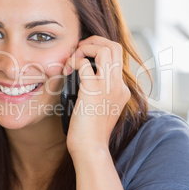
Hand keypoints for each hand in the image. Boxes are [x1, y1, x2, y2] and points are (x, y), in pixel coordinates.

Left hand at [63, 35, 130, 156]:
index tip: (83, 56)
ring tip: (73, 58)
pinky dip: (74, 61)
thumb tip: (81, 77)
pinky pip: (85, 64)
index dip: (99, 50)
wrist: (91, 148)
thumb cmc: (90, 132)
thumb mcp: (100, 108)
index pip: (116, 57)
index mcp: (121, 89)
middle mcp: (118, 85)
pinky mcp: (94, 90)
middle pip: (115, 46)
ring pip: (105, 48)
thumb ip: (97, 92)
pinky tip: (67, 70)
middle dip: (95, 41)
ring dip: (86, 47)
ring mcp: (108, 86)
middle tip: (79, 49)